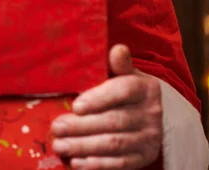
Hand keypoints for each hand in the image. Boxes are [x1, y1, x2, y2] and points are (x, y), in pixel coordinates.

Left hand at [51, 45, 161, 169]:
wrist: (152, 111)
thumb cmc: (126, 86)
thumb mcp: (123, 71)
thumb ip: (118, 63)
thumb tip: (118, 49)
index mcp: (144, 87)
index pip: (123, 91)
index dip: (98, 99)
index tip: (75, 106)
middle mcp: (150, 113)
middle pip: (114, 121)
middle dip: (82, 126)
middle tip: (56, 128)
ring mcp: (149, 137)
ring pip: (114, 144)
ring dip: (84, 147)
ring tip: (60, 145)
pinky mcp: (144, 156)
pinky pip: (119, 163)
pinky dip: (97, 163)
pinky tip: (77, 162)